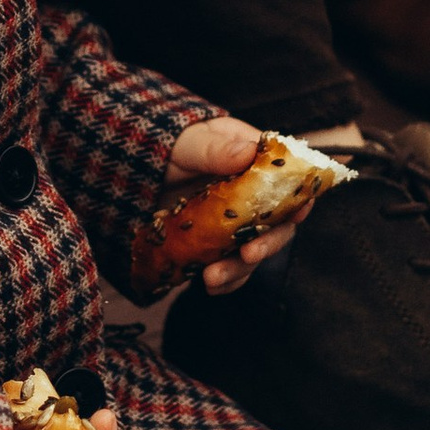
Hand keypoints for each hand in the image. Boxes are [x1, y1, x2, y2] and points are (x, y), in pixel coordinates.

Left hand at [167, 113, 298, 291]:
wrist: (130, 169)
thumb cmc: (165, 144)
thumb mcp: (188, 143)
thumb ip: (215, 149)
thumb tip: (248, 153)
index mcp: (253, 160)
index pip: (287, 179)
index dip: (299, 197)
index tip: (299, 213)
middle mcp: (251, 194)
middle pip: (276, 224)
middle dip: (266, 244)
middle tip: (249, 255)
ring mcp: (234, 222)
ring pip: (252, 251)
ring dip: (238, 269)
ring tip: (211, 278)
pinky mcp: (215, 244)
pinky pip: (229, 266)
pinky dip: (224, 280)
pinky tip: (208, 285)